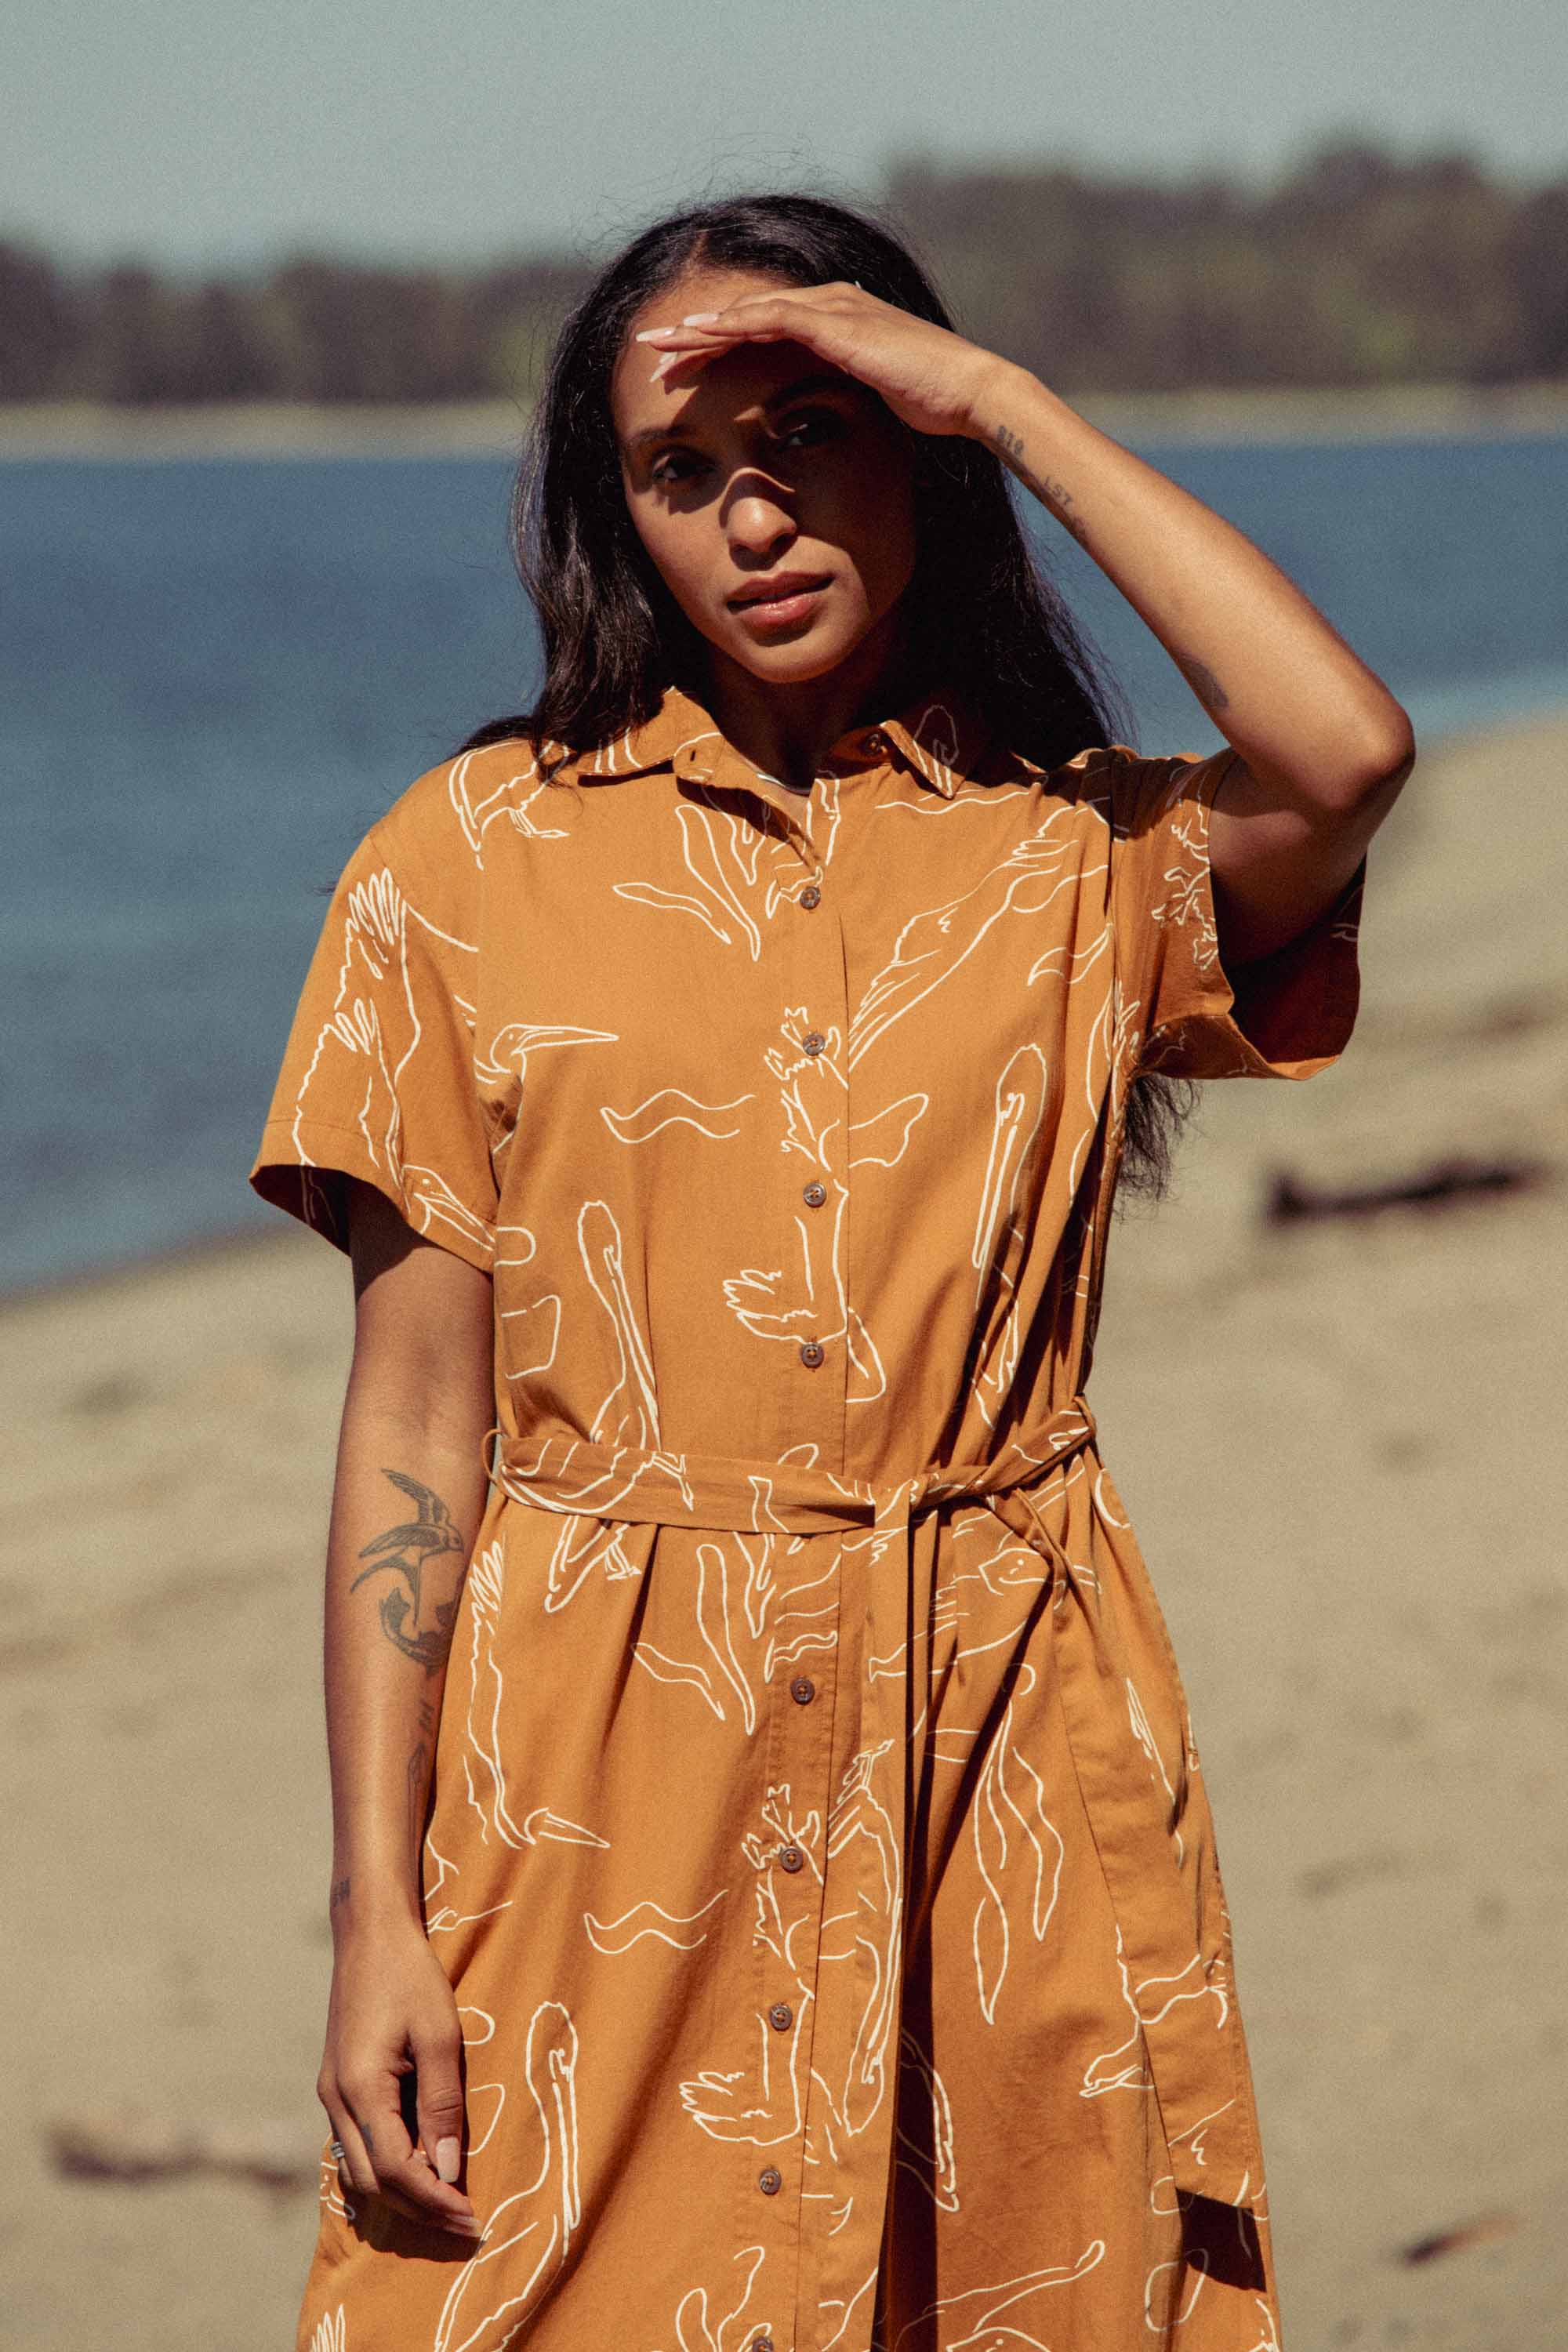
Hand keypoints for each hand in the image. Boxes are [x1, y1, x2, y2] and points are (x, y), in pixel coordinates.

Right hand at [318, 1913, 482, 2239]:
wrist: (369, 1934)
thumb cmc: (410, 1976)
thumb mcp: (440, 2035)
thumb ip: (442, 2105)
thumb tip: (448, 2171)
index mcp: (359, 2089)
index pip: (397, 2170)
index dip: (435, 2200)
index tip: (472, 2217)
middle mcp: (336, 2100)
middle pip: (373, 2182)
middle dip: (420, 2209)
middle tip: (466, 2222)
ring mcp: (331, 2094)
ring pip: (360, 2170)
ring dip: (402, 2194)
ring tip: (448, 2204)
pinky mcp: (336, 2085)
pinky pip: (356, 2145)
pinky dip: (387, 2168)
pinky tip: (419, 2168)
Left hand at [635, 280, 1013, 440]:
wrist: (968, 393)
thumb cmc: (934, 405)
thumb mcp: (880, 398)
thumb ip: (853, 396)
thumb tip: (833, 421)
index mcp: (838, 322)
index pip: (764, 328)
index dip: (722, 347)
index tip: (685, 368)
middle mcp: (830, 305)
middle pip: (746, 315)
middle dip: (697, 334)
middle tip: (654, 349)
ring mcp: (832, 310)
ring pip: (748, 313)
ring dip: (701, 329)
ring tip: (661, 344)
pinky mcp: (835, 323)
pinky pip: (770, 318)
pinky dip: (731, 326)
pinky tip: (699, 336)